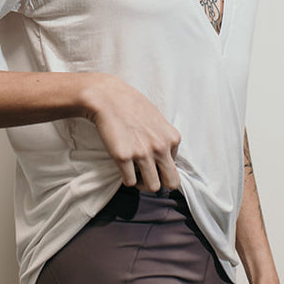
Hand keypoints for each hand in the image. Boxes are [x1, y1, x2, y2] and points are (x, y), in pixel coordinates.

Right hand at [81, 74, 180, 191]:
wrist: (107, 97)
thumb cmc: (131, 105)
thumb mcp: (157, 120)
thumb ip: (164, 138)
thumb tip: (164, 158)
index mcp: (172, 138)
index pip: (176, 166)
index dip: (162, 166)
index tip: (151, 161)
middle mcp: (160, 147)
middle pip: (171, 183)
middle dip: (160, 183)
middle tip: (148, 176)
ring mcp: (142, 153)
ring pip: (152, 187)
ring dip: (143, 183)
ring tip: (135, 173)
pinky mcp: (123, 157)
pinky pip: (130, 181)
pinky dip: (126, 178)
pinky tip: (122, 166)